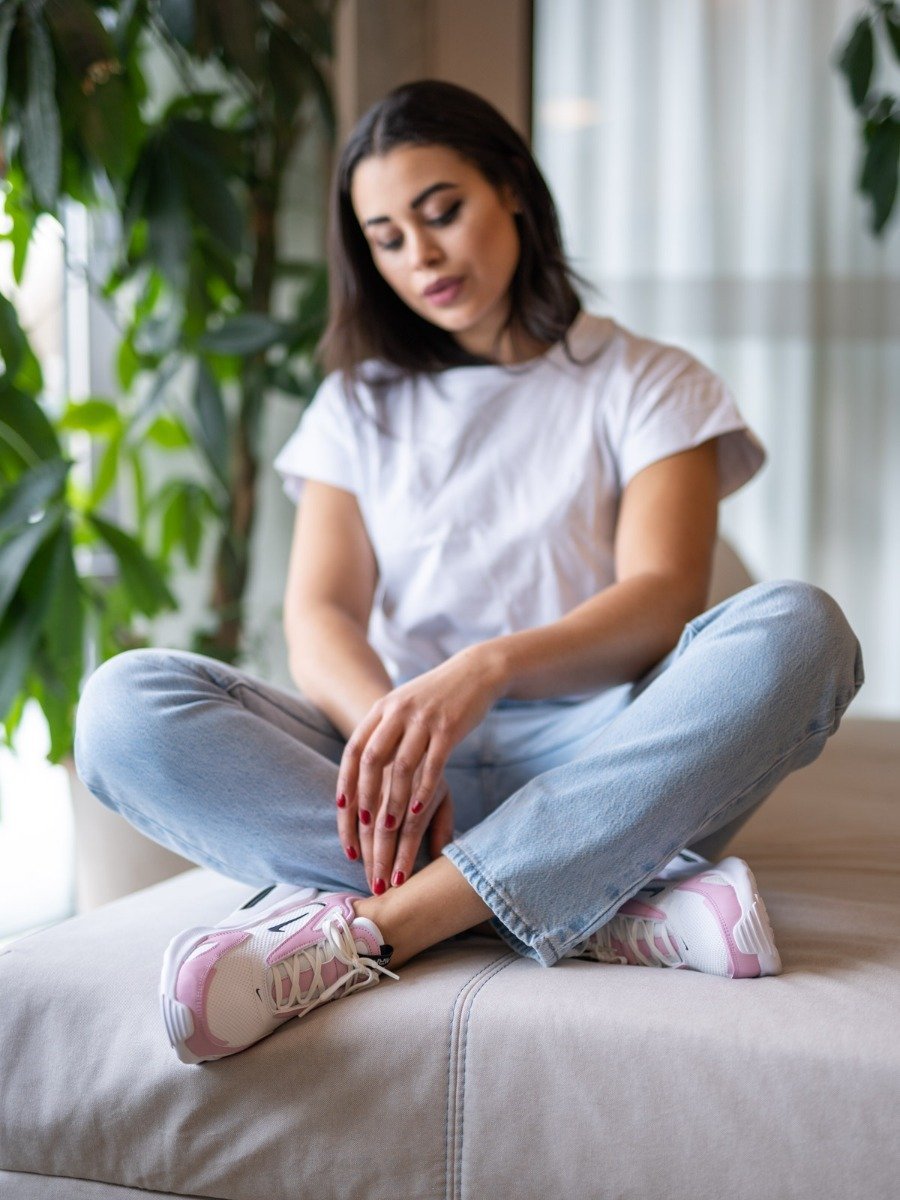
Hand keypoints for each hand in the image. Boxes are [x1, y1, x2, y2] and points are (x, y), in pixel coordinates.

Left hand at [335, 646, 504, 891]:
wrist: (475, 672)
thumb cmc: (435, 698)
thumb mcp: (402, 707)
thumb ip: (381, 732)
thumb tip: (361, 768)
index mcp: (382, 708)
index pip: (354, 748)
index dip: (346, 779)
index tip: (342, 809)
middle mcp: (398, 712)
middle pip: (372, 759)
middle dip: (365, 796)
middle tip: (364, 827)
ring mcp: (424, 720)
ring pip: (402, 766)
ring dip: (394, 800)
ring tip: (390, 829)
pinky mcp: (449, 728)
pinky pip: (433, 765)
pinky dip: (423, 791)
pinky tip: (418, 812)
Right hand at [351, 763, 455, 891]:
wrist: (407, 730)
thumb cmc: (429, 774)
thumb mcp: (443, 795)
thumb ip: (442, 825)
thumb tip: (441, 858)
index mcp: (423, 789)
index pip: (411, 829)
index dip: (404, 856)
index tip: (398, 883)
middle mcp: (398, 783)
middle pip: (386, 827)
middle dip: (381, 860)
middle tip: (378, 889)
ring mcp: (376, 778)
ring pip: (365, 819)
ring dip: (364, 851)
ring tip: (367, 877)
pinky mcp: (358, 775)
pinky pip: (348, 805)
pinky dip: (346, 830)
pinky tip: (350, 852)